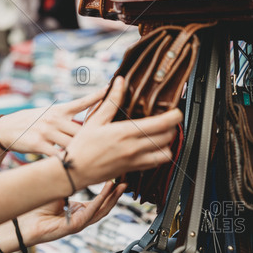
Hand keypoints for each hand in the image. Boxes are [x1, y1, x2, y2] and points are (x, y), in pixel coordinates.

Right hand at [0, 87, 109, 155]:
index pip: (82, 102)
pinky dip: (67, 161)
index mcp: (59, 110)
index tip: (111, 89)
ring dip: (84, 153)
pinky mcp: (38, 144)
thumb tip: (89, 121)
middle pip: (83, 130)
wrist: (6, 129)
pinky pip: (57, 154)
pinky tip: (76, 168)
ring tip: (100, 161)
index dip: (97, 96)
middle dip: (96, 139)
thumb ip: (66, 116)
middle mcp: (54, 118)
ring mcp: (46, 131)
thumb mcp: (48, 113)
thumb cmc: (31, 122)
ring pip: (72, 143)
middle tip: (113, 144)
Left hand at [19, 181, 125, 246]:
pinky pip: (90, 213)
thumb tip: (75, 162)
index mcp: (79, 210)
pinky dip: (98, 202)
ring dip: (111, 198)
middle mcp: (82, 217)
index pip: (99, 200)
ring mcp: (79, 223)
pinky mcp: (74, 226)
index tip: (116, 178)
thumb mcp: (58, 189)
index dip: (109, 190)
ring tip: (119, 186)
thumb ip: (69, 181)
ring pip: (101, 210)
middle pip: (104, 206)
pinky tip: (104, 193)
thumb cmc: (38, 207)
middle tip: (124, 182)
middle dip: (116, 194)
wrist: (25, 221)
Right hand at [66, 77, 181, 188]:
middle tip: (167, 120)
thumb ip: (111, 100)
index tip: (176, 111)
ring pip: (166, 153)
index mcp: (126, 132)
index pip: (161, 124)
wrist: (75, 170)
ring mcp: (135, 161)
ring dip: (167, 143)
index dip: (174, 116)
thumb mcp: (95, 119)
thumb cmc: (82, 145)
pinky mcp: (133, 169)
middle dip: (172, 127)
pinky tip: (151, 147)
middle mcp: (134, 148)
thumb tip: (120, 82)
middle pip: (167, 137)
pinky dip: (159, 155)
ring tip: (160, 135)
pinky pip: (156, 164)